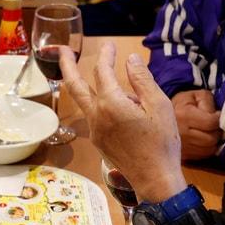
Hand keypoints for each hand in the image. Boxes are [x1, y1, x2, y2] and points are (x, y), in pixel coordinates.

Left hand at [60, 43, 186, 202]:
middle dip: (67, 65)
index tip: (111, 46)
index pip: (102, 71)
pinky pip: (94, 116)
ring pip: (83, 101)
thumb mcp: (159, 106)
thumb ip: (142, 80)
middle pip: (74, 85)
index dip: (106, 55)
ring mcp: (94, 130)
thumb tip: (131, 59)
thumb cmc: (162, 143)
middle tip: (63, 50)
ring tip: (95, 76)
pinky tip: (121, 107)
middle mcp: (96, 116)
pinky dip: (101, 104)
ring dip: (84, 85)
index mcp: (111, 104)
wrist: (154, 179)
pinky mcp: (98, 141)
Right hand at [172, 89, 222, 160]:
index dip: (218, 119)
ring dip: (213, 142)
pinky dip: (206, 149)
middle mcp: (181, 134)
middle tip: (214, 125)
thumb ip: (208, 103)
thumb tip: (217, 116)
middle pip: (211, 139)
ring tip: (208, 132)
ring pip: (209, 150)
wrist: (160, 116)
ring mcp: (180, 147)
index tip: (217, 115)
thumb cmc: (183, 104)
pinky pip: (202, 156)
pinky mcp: (182, 156)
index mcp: (184, 116)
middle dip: (217, 131)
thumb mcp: (195, 95)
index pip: (211, 123)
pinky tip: (202, 140)